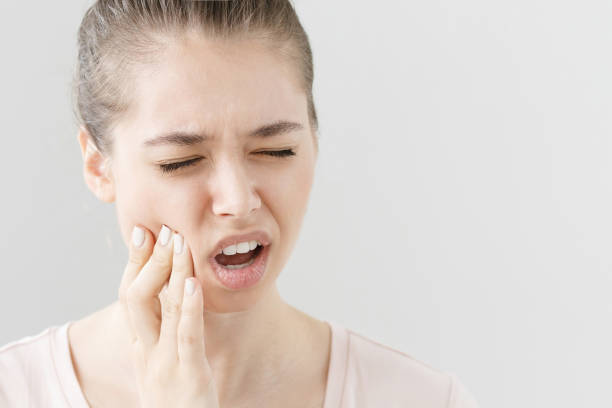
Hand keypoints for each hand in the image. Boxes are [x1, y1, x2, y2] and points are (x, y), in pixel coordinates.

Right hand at [117, 224, 219, 407]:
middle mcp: (145, 351)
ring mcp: (163, 363)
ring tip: (179, 242)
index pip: (130, 296)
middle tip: (163, 230)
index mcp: (140, 346)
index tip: (143, 232)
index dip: (135, 263)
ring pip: (162, 309)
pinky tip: (193, 282)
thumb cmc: (176, 400)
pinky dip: (189, 306)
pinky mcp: (188, 374)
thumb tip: (173, 297)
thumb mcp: (162, 363)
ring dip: (171, 272)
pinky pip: (186, 335)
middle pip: (137, 296)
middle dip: (149, 261)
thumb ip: (164, 332)